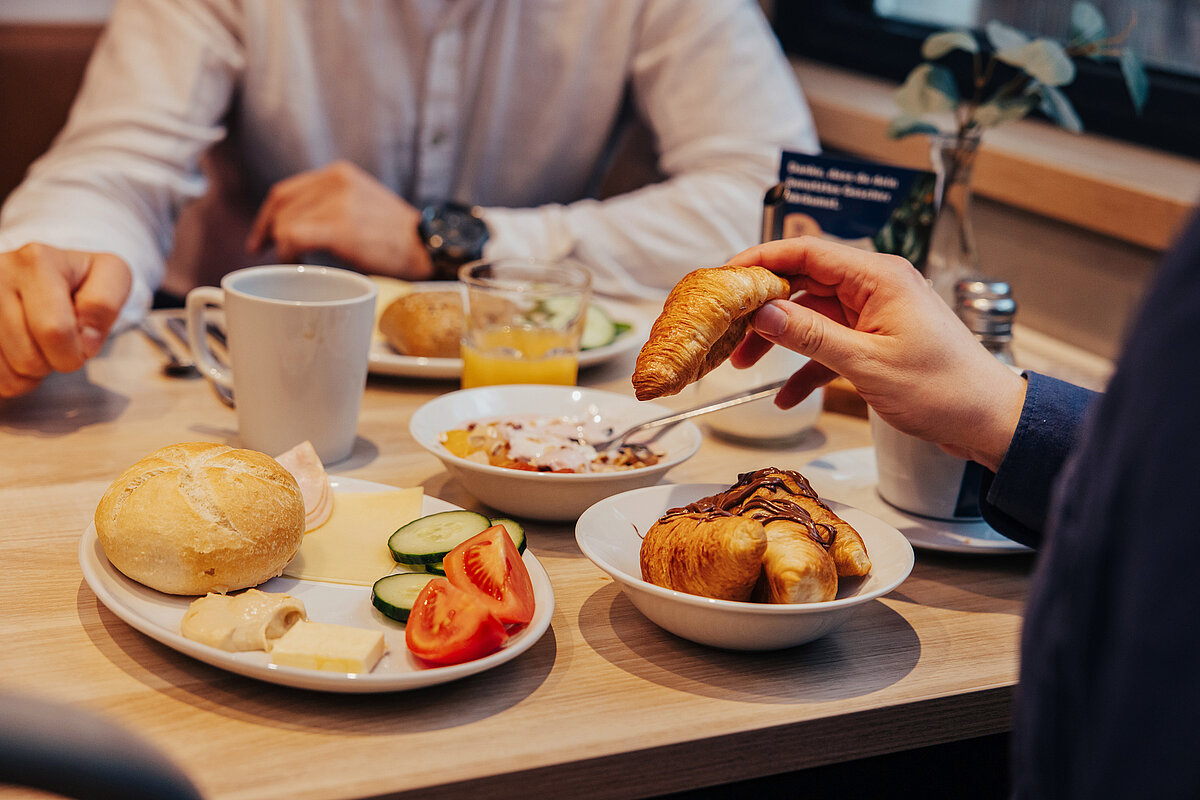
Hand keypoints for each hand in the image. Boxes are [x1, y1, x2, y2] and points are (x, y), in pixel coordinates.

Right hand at [0, 243, 131, 397]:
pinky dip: (11, 377)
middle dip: (55, 362)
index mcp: (36, 261)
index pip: (55, 330)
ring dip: (31, 372)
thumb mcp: (111, 277)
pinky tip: (18, 353)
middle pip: (28, 357)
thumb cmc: (80, 280)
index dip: (77, 349)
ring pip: (7, 373)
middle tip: (61, 344)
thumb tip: (84, 339)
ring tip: (39, 344)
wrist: (43, 273)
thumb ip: (104, 306)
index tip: (84, 339)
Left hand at [246, 160, 432, 278]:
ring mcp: (338, 201)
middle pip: (281, 208)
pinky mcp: (340, 225)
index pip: (286, 192)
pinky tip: (300, 266)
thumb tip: (294, 229)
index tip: (261, 241)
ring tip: (297, 266)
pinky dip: (289, 254)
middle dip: (272, 236)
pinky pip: (293, 237)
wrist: (428, 246)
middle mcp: (336, 180)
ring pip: (284, 223)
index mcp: (339, 173)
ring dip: (284, 249)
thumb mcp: (362, 205)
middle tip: (276, 260)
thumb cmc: (397, 238)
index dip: (266, 218)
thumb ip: (331, 206)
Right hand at [726, 236, 1025, 470]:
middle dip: (762, 308)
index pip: (805, 251)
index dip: (760, 259)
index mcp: (877, 277)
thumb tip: (763, 312)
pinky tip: (786, 396)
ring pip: (811, 316)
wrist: (989, 420)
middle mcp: (875, 288)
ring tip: (744, 364)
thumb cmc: (944, 389)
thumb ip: (810, 335)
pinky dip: (806, 368)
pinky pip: (829, 346)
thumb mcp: (866, 364)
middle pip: (802, 283)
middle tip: (727, 328)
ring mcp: (876, 314)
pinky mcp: (877, 341)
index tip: (725, 276)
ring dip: (778, 340)